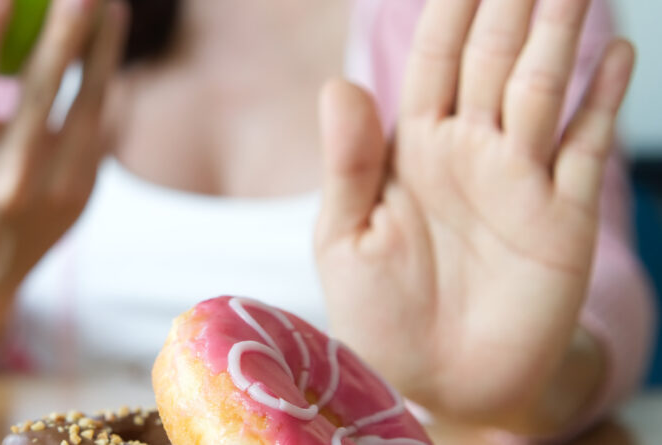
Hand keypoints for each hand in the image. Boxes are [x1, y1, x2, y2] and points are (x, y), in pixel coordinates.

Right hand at [0, 0, 127, 356]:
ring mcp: (52, 190)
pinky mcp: (84, 191)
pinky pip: (100, 121)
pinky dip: (106, 76)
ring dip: (101, 47)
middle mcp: (5, 180)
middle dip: (62, 35)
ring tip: (109, 0)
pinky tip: (110, 34)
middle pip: (37, 94)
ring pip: (85, 105)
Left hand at [314, 0, 634, 432]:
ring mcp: (519, 179)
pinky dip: (601, 99)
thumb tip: (338, 85)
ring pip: (542, 87)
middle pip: (494, 57)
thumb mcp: (345, 240)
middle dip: (514, 4)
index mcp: (412, 147)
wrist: (439, 384)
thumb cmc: (379, 313)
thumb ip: (347, 164)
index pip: (435, 58)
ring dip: (559, 33)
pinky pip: (585, 147)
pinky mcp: (561, 217)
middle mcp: (469, 149)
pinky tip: (616, 54)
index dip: (452, 7)